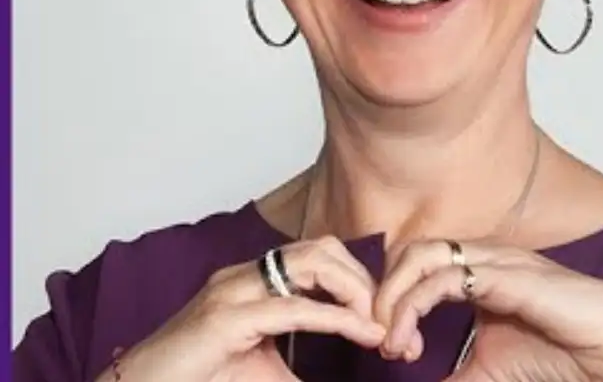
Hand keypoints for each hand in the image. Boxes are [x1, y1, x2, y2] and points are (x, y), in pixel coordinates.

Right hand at [94, 236, 385, 381]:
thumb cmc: (202, 380)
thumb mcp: (266, 371)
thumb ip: (302, 365)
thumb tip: (348, 370)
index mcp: (255, 279)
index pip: (319, 256)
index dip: (357, 278)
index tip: (381, 315)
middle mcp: (246, 274)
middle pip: (322, 249)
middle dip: (362, 279)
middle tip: (385, 319)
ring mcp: (233, 290)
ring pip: (311, 264)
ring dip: (353, 291)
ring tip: (374, 326)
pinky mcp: (225, 318)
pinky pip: (292, 308)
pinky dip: (333, 319)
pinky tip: (358, 333)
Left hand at [374, 238, 602, 381]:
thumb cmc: (564, 358)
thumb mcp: (490, 371)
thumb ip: (454, 374)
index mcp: (479, 271)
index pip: (417, 264)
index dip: (392, 298)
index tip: (390, 347)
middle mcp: (484, 258)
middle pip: (412, 252)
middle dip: (384, 291)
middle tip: (380, 339)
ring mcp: (498, 261)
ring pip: (423, 256)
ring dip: (394, 297)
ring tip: (390, 341)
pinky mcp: (511, 275)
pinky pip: (449, 277)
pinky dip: (416, 304)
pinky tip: (409, 340)